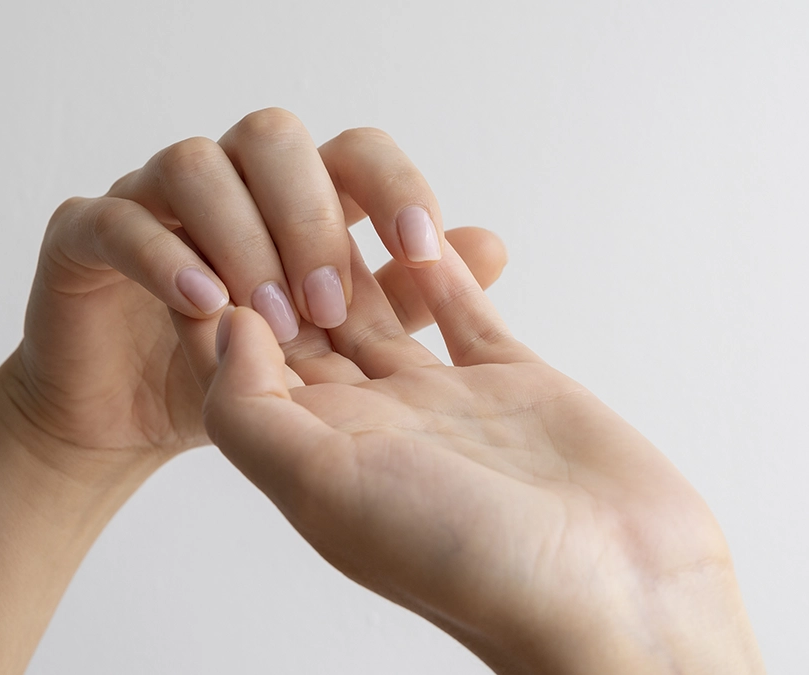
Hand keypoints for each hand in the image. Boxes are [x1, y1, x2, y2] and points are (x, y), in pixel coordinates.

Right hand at [0, 108, 506, 474]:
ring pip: (198, 165)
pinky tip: (205, 307)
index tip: (422, 245)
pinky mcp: (85, 232)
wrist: (128, 419)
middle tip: (331, 305)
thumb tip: (488, 248)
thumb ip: (399, 298)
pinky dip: (165, 257)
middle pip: (272, 139)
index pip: (350, 152)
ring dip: (242, 239)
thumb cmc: (230, 371)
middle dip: (310, 218)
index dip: (392, 184)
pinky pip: (120, 218)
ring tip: (268, 321)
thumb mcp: (327, 350)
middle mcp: (223, 181)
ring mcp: (150, 197)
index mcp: (286, 197)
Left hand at [173, 240, 763, 672]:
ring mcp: (444, 405)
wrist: (611, 594)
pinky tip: (414, 226)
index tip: (197, 237)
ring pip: (384, 312)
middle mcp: (374, 428)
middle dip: (279, 267)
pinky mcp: (513, 385)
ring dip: (354, 259)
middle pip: (308, 332)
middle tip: (259, 194)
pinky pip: (465, 312)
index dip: (219, 305)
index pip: (245, 368)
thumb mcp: (323, 489)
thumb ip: (254, 410)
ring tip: (328, 191)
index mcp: (317, 457)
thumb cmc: (466, 562)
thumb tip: (222, 325)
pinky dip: (440, 269)